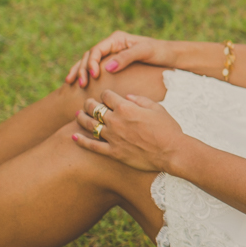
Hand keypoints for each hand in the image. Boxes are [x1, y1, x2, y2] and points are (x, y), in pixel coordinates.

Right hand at [65, 31, 176, 87]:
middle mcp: (112, 45)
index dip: (91, 62)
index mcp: (117, 39)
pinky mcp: (113, 63)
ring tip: (72, 84)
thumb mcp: (145, 52)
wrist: (171, 57)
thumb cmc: (160, 52)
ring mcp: (111, 54)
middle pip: (89, 56)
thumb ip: (126, 57)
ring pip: (89, 61)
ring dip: (79, 71)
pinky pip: (95, 68)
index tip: (93, 75)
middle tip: (81, 84)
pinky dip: (85, 74)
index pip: (97, 50)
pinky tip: (77, 83)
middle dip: (81, 69)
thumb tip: (107, 68)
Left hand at [72, 91, 192, 173]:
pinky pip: (92, 146)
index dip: (105, 94)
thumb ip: (140, 99)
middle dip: (89, 103)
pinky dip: (81, 141)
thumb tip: (127, 96)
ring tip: (77, 115)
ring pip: (89, 124)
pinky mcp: (113, 152)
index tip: (107, 96)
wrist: (171, 152)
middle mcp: (115, 121)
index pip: (107, 96)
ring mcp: (112, 137)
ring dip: (81, 118)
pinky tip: (74, 136)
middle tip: (88, 103)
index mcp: (126, 107)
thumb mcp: (157, 108)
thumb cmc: (167, 128)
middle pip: (94, 108)